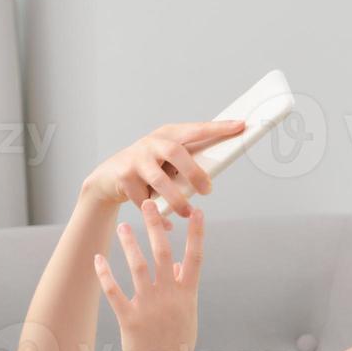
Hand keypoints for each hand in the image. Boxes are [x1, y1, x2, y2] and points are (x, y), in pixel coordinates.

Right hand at [81, 120, 245, 217]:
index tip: (241, 126)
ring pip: (160, 181)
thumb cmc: (150, 167)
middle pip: (176, 152)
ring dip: (177, 200)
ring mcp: (136, 159)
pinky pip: (146, 200)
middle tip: (209, 190)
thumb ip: (188, 162)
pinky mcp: (124, 177)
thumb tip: (214, 178)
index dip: (218, 128)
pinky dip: (158, 215)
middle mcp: (152, 143)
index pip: (196, 129)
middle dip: (194, 172)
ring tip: (188, 213)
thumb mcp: (168, 160)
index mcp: (168, 134)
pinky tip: (168, 224)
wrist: (109, 176)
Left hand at [93, 199, 204, 350]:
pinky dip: (105, 274)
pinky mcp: (130, 319)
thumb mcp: (187, 316)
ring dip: (129, 244)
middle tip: (147, 205)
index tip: (198, 211)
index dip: (197, 233)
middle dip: (155, 227)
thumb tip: (175, 265)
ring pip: (138, 267)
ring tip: (122, 227)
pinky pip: (115, 291)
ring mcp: (149, 307)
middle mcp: (169, 297)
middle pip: (163, 253)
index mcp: (187, 295)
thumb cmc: (177, 347)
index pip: (195, 257)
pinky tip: (98, 260)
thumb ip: (182, 289)